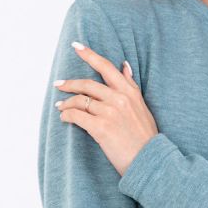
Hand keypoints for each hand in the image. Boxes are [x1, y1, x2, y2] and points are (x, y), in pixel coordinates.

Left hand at [54, 42, 157, 176]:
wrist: (149, 161)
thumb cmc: (145, 137)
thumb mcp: (142, 107)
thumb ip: (131, 86)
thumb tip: (125, 65)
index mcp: (130, 92)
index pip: (107, 67)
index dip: (90, 55)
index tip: (76, 46)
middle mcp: (119, 99)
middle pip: (87, 84)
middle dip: (69, 83)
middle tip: (58, 84)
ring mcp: (109, 113)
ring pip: (79, 100)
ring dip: (66, 103)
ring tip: (61, 107)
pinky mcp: (100, 128)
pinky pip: (76, 116)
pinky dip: (67, 116)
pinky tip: (65, 118)